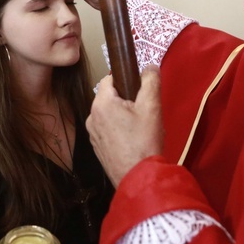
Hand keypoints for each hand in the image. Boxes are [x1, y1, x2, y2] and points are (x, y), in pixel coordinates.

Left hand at [86, 66, 163, 186]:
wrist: (139, 177)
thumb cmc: (144, 141)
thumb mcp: (152, 107)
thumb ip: (150, 81)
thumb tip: (150, 66)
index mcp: (101, 103)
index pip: (109, 79)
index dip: (124, 80)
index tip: (138, 90)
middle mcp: (91, 116)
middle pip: (108, 97)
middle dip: (124, 100)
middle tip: (142, 110)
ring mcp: (92, 134)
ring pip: (107, 114)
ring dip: (120, 115)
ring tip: (138, 127)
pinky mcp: (96, 148)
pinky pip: (106, 130)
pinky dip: (116, 130)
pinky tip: (131, 140)